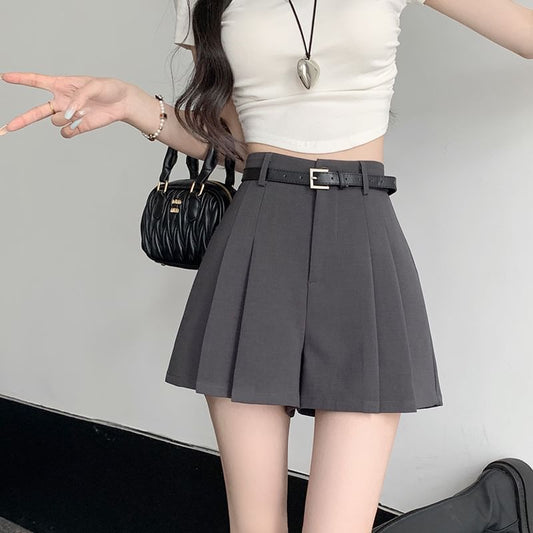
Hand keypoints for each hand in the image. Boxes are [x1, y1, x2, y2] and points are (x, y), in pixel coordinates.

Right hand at [0, 72, 130, 137]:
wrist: (122, 103)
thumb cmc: (107, 89)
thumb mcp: (93, 86)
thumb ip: (78, 98)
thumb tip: (67, 114)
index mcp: (61, 84)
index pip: (36, 81)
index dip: (21, 79)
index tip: (4, 77)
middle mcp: (61, 101)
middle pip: (36, 112)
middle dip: (21, 120)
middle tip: (6, 128)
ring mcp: (69, 115)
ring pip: (55, 121)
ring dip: (67, 117)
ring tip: (84, 110)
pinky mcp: (78, 127)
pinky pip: (66, 133)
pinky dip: (71, 130)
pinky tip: (81, 123)